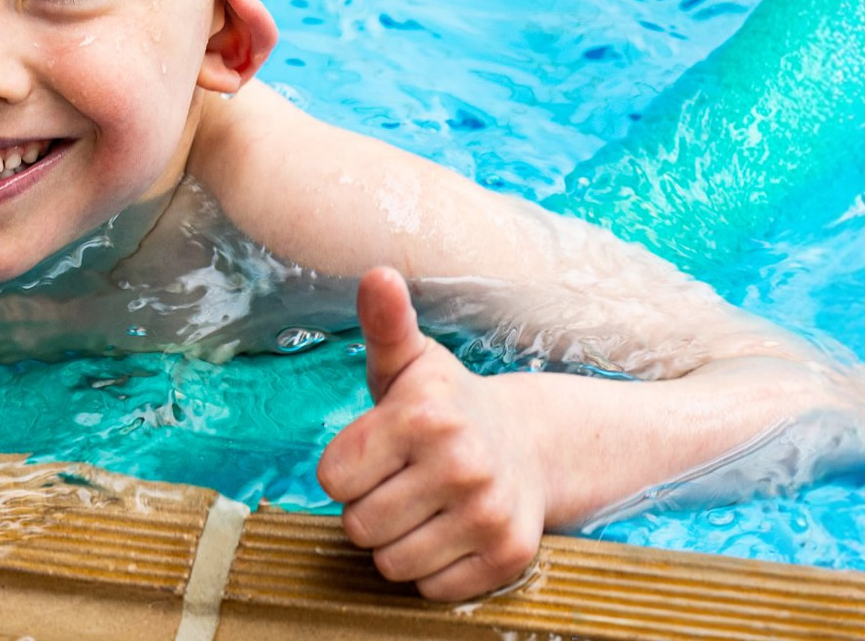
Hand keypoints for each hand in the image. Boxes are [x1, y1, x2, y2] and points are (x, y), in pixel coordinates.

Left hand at [317, 267, 544, 600]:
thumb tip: (377, 274)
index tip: (375, 453)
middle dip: (368, 508)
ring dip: (396, 543)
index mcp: (424, 416)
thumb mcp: (408, 363)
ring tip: (422, 507)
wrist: (532, 443)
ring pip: (391, 563)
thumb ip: (384, 323)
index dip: (345, 469)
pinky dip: (432, 569)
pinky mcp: (507, 556)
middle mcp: (461, 464)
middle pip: (358, 525)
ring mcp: (488, 513)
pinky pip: (431, 589)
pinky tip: (449, 532)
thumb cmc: (446, 405)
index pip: (332, 478)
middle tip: (400, 482)